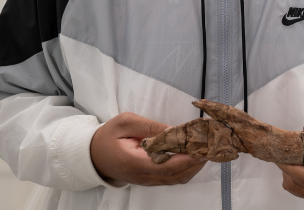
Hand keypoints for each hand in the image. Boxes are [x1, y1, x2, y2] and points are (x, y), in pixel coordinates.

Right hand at [90, 112, 205, 186]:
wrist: (92, 156)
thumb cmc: (108, 136)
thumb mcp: (125, 122)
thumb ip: (150, 127)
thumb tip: (175, 130)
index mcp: (134, 162)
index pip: (166, 164)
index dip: (187, 158)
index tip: (203, 147)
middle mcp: (142, 176)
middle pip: (176, 175)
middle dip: (196, 162)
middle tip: (211, 146)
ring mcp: (146, 181)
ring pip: (176, 179)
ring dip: (193, 166)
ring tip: (207, 149)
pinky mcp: (149, 180)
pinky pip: (172, 178)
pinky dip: (185, 168)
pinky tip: (194, 155)